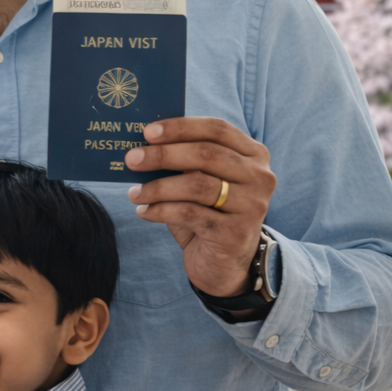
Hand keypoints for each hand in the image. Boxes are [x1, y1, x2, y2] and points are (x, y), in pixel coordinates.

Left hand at [126, 117, 275, 297]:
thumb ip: (183, 160)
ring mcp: (252, 205)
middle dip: (163, 155)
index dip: (181, 127)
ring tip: (134, 193)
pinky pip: (189, 213)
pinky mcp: (235, 233)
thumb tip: (143, 144)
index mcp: (253, 154)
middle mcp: (260, 177)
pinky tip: (143, 212)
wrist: (224, 262)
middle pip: (206, 154)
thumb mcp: (199, 180)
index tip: (147, 132)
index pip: (217, 129)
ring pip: (197, 185)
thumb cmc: (207, 211)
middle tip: (131, 159)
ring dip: (157, 187)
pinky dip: (160, 210)